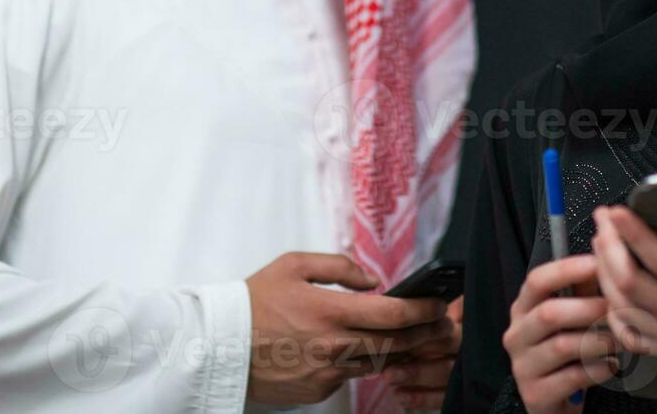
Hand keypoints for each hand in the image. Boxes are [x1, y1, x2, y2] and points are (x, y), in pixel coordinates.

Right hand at [244, 252, 452, 406]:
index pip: (394, 315)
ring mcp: (327, 373)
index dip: (424, 309)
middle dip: (423, 332)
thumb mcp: (293, 265)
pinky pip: (350, 375)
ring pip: (377, 362)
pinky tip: (362, 349)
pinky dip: (360, 361)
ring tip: (410, 334)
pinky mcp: (318, 391)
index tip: (438, 302)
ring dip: (397, 349)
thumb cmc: (254, 300)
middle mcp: (333, 347)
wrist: (219, 345)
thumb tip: (374, 281)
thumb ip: (340, 267)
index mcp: (329, 311)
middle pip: (396, 343)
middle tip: (438, 320)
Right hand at [502, 254, 619, 412]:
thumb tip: (604, 256)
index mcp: (522, 309)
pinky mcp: (535, 394)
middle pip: (549, 313)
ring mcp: (522, 366)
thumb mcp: (571, 319)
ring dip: (598, 341)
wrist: (554, 402)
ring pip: (563, 346)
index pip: (536, 281)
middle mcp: (516, 335)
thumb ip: (583, 290)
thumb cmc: (566, 352)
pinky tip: (610, 366)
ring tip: (619, 341)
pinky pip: (573, 377)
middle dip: (588, 308)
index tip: (596, 262)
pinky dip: (599, 369)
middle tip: (615, 309)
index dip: (566, 269)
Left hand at [591, 206, 656, 411]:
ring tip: (598, 244)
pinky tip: (608, 296)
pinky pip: (632, 338)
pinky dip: (613, 316)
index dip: (634, 234)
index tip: (616, 211)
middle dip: (609, 246)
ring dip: (604, 275)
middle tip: (601, 218)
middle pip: (629, 282)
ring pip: (624, 308)